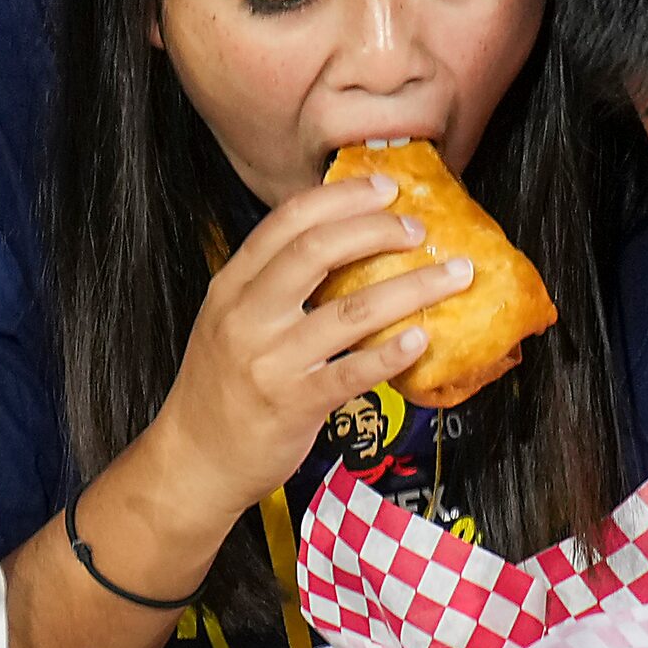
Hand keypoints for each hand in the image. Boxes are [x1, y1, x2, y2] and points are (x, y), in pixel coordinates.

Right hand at [152, 169, 468, 528]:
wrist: (194, 460)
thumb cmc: (222, 387)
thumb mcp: (230, 321)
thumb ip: (274, 285)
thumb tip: (345, 244)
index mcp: (232, 286)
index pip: (288, 221)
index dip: (342, 196)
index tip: (386, 187)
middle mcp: (247, 316)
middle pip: (317, 251)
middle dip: (377, 230)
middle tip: (420, 230)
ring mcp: (270, 361)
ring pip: (350, 311)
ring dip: (411, 288)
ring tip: (452, 276)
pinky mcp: (294, 404)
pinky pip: (353, 372)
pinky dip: (392, 352)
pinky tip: (423, 338)